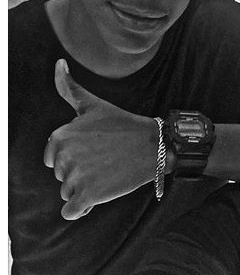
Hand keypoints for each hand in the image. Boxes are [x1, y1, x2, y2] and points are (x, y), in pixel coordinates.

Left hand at [44, 59, 167, 219]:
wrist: (153, 145)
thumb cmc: (122, 125)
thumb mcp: (93, 104)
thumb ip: (69, 87)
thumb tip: (58, 63)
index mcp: (60, 135)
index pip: (52, 158)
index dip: (73, 156)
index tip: (93, 147)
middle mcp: (64, 156)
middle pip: (61, 176)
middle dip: (79, 172)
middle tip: (103, 158)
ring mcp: (76, 177)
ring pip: (67, 193)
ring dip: (84, 189)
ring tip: (106, 172)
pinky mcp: (88, 195)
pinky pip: (71, 211)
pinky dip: (82, 208)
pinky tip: (99, 193)